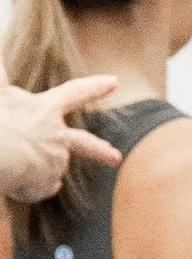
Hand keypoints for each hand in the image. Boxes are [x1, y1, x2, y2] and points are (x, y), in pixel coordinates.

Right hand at [0, 72, 120, 204]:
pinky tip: (14, 179)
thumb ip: (1, 70)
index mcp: (46, 109)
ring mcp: (55, 161)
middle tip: (115, 157)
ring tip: (10, 161)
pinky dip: (25, 186)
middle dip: (101, 150)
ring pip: (48, 168)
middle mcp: (58, 136)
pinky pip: (37, 188)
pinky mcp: (47, 183)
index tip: (114, 81)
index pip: (75, 92)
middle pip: (85, 144)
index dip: (95, 87)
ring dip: (32, 168)